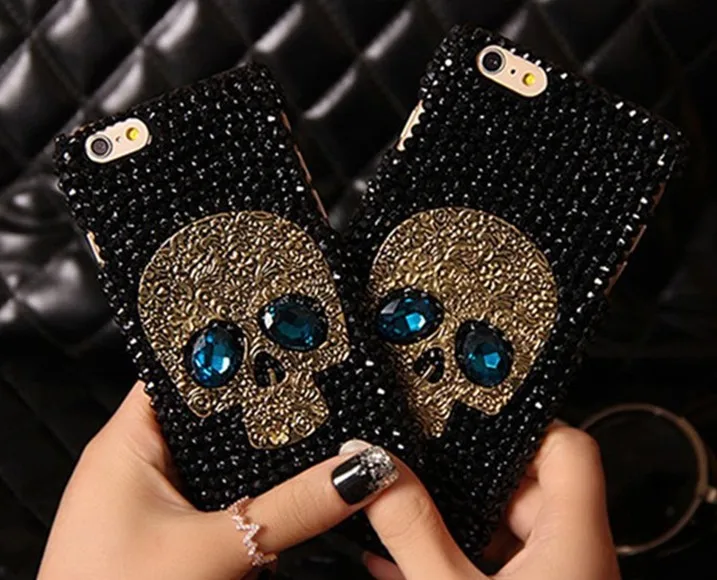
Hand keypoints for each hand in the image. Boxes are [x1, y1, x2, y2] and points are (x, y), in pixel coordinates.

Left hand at [38, 382, 398, 579]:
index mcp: (127, 440)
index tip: (285, 343)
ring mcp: (149, 495)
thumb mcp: (216, 549)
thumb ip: (291, 508)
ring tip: (306, 440)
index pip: (185, 368)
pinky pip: (213, 493)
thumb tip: (357, 471)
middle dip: (258, 412)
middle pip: (209, 413)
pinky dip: (243, 495)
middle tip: (314, 395)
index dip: (234, 353)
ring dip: (253, 459)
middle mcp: (135, 459)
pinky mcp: (162, 527)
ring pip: (215, 457)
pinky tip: (275, 497)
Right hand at [360, 426, 619, 579]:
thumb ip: (409, 528)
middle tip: (415, 467)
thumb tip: (369, 468)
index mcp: (572, 538)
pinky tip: (399, 560)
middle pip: (524, 485)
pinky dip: (451, 556)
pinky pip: (492, 564)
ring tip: (398, 514)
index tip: (468, 413)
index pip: (566, 446)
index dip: (521, 421)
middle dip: (464, 480)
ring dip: (450, 523)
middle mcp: (572, 554)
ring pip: (503, 529)